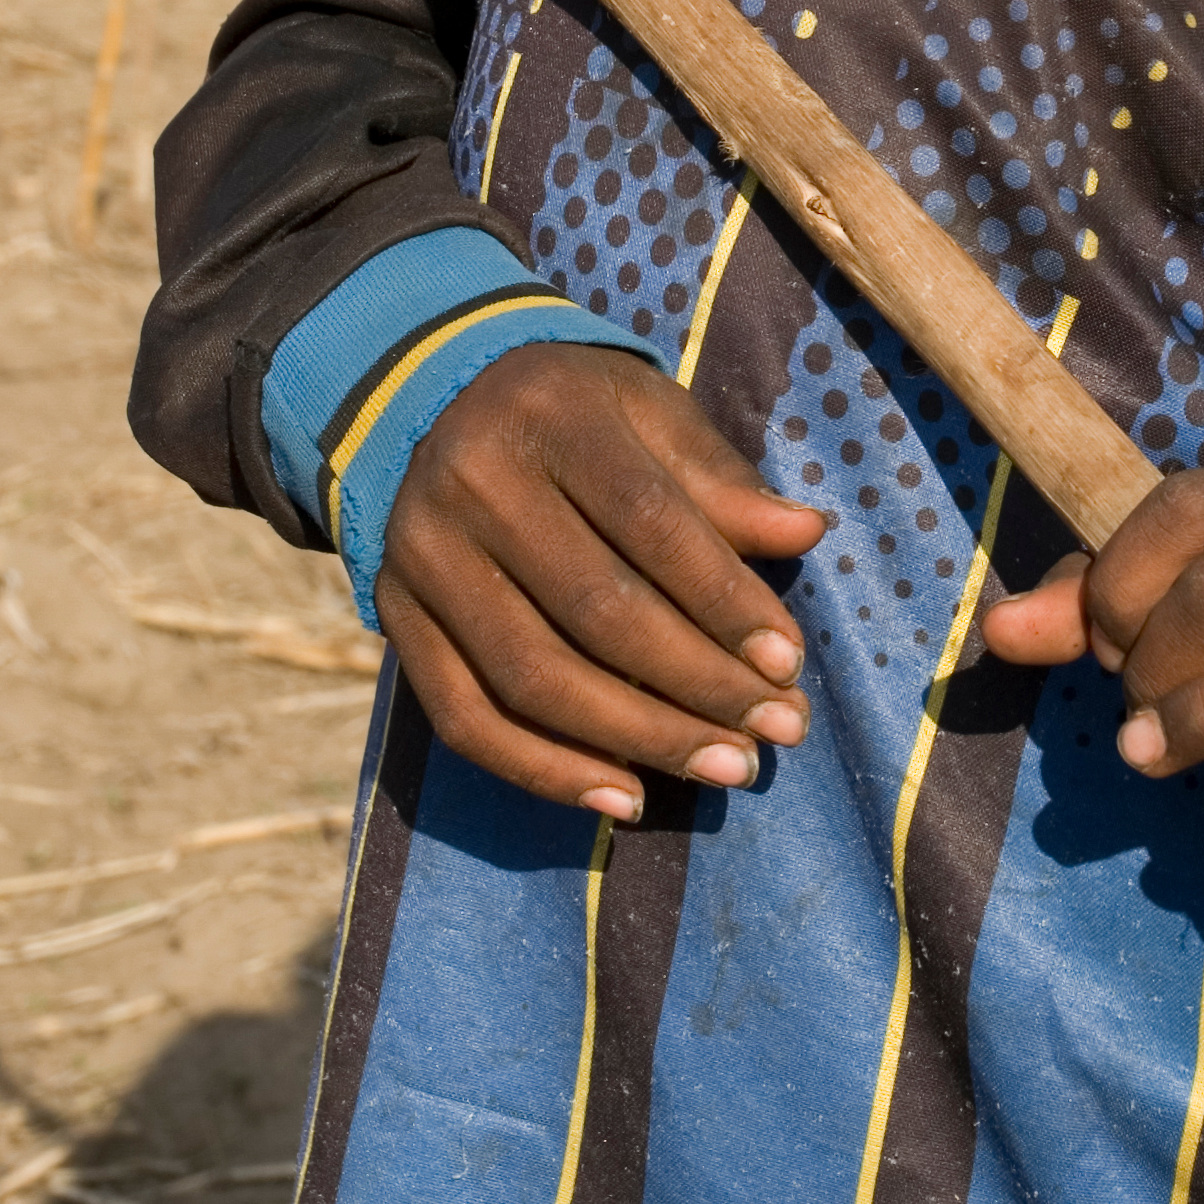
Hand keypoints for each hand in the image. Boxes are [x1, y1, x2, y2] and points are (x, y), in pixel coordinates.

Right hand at [374, 344, 823, 822]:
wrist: (437, 405)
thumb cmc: (575, 415)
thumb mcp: (650, 415)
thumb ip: (721, 483)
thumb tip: (807, 533)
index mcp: (549, 416)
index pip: (649, 521)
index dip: (722, 598)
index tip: (788, 663)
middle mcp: (472, 484)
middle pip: (595, 609)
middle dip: (698, 684)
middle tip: (776, 732)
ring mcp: (422, 558)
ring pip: (533, 676)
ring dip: (638, 739)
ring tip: (725, 768)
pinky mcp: (396, 620)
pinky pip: (465, 719)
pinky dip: (544, 771)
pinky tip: (623, 798)